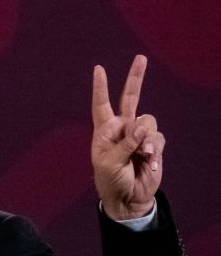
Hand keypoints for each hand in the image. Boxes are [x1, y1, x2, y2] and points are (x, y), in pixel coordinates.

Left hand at [91, 55, 163, 219]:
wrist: (127, 197)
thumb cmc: (110, 180)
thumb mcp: (109, 163)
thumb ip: (125, 143)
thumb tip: (141, 127)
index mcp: (104, 131)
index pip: (101, 105)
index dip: (100, 88)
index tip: (98, 69)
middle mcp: (122, 128)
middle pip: (130, 98)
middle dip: (136, 78)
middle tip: (141, 58)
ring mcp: (139, 135)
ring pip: (147, 120)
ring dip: (143, 137)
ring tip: (139, 155)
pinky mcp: (153, 144)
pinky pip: (157, 138)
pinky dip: (153, 150)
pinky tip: (147, 162)